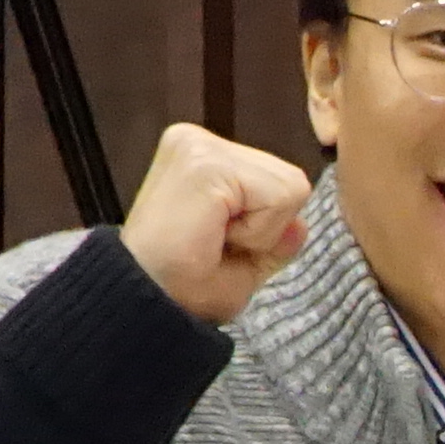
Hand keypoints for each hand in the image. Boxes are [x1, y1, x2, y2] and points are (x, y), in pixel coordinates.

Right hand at [122, 122, 313, 324]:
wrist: (144, 304)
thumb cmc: (182, 288)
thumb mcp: (244, 265)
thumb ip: (276, 239)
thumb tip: (299, 224)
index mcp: (204, 157)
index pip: (280, 181)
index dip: (265, 226)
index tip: (217, 241)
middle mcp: (197, 140)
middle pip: (291, 179)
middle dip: (266, 225)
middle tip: (215, 242)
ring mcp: (199, 145)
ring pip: (291, 187)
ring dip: (261, 229)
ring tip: (213, 238)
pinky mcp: (206, 161)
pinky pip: (280, 197)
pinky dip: (258, 230)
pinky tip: (214, 233)